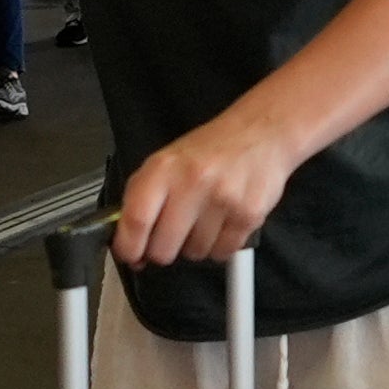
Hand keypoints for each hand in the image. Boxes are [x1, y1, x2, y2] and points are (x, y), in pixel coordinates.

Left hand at [115, 108, 302, 269]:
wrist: (261, 132)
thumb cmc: (209, 151)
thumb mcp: (165, 162)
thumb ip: (141, 198)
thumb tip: (127, 241)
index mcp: (164, 168)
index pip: (136, 220)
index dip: (129, 247)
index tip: (130, 256)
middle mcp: (192, 182)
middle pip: (164, 247)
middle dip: (163, 251)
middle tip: (169, 239)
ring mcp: (223, 200)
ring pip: (194, 254)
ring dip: (194, 246)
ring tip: (202, 220)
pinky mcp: (249, 215)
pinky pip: (222, 253)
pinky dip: (219, 246)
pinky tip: (221, 223)